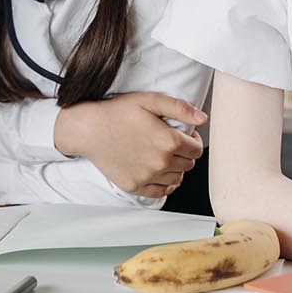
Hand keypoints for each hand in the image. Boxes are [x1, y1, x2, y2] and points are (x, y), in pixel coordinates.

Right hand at [55, 92, 205, 196]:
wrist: (88, 129)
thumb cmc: (117, 113)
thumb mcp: (149, 100)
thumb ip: (179, 108)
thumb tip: (202, 118)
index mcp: (168, 141)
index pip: (197, 149)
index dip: (192, 140)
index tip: (183, 135)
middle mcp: (161, 163)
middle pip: (188, 164)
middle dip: (184, 153)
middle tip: (170, 142)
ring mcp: (148, 177)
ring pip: (177, 178)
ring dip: (174, 168)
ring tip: (161, 154)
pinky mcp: (135, 186)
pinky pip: (161, 192)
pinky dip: (163, 184)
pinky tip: (156, 171)